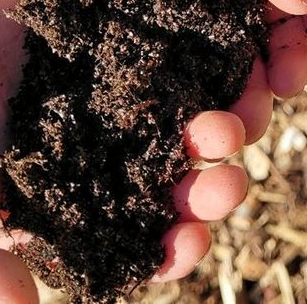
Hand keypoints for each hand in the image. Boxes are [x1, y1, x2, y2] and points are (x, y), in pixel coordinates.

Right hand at [0, 0, 253, 289]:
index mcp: (74, 209)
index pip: (138, 245)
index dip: (171, 251)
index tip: (191, 244)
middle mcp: (107, 162)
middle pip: (177, 187)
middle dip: (209, 193)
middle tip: (229, 185)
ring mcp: (120, 107)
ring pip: (187, 126)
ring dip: (216, 132)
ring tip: (227, 127)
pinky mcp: (124, 54)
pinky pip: (176, 62)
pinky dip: (204, 68)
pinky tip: (231, 68)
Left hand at [4, 0, 306, 108]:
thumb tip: (302, 2)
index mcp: (248, 0)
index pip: (281, 41)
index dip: (289, 65)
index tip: (288, 83)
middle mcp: (211, 31)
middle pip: (241, 82)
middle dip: (250, 110)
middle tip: (244, 128)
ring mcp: (163, 45)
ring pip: (191, 96)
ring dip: (202, 124)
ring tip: (199, 140)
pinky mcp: (114, 52)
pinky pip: (132, 89)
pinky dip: (143, 115)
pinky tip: (144, 132)